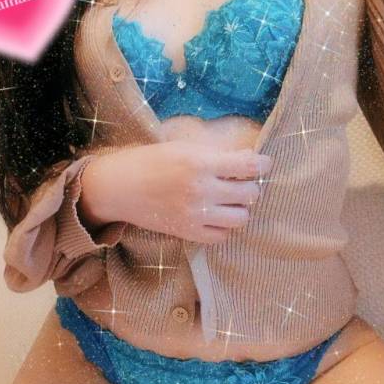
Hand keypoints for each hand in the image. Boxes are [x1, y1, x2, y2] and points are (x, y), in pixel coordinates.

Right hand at [79, 140, 271, 243]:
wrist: (119, 187)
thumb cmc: (148, 161)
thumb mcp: (182, 147)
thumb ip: (214, 153)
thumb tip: (247, 157)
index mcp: (200, 163)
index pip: (247, 166)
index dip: (262, 164)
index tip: (264, 163)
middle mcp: (201, 191)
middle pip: (250, 194)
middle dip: (251, 186)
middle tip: (242, 181)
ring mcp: (195, 215)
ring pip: (241, 218)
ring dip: (241, 208)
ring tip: (230, 201)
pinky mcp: (187, 233)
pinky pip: (222, 236)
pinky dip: (224, 227)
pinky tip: (216, 216)